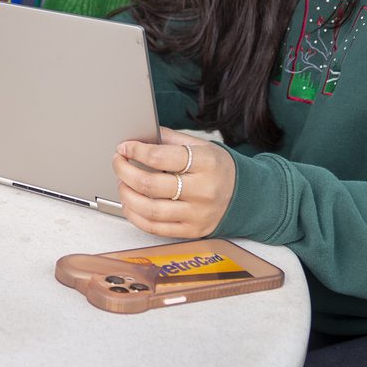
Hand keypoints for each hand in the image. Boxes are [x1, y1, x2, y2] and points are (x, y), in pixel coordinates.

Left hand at [113, 127, 234, 238]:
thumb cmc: (220, 169)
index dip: (136, 150)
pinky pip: (155, 228)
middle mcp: (203, 190)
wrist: (248, 197)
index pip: (160, 157)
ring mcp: (197, 214)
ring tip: (122, 183)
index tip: (124, 147)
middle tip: (118, 163)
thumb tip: (140, 136)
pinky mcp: (192, 231)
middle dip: (124, 171)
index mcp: (206, 163)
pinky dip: (135, 216)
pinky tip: (130, 204)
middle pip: (150, 184)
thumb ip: (170, 140)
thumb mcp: (202, 146)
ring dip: (126, 195)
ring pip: (149, 209)